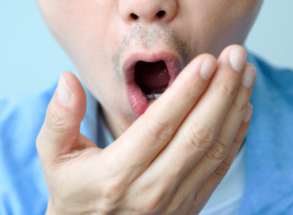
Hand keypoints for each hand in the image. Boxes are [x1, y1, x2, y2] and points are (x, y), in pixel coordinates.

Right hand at [37, 45, 254, 214]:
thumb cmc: (73, 189)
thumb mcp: (54, 156)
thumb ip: (60, 119)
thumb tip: (68, 81)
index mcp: (114, 175)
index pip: (158, 126)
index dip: (185, 92)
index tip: (207, 61)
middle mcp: (150, 190)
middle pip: (195, 135)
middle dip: (219, 92)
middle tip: (234, 57)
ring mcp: (174, 201)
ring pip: (213, 150)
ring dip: (233, 109)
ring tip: (245, 76)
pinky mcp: (188, 205)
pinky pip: (218, 169)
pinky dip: (235, 137)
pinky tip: (243, 110)